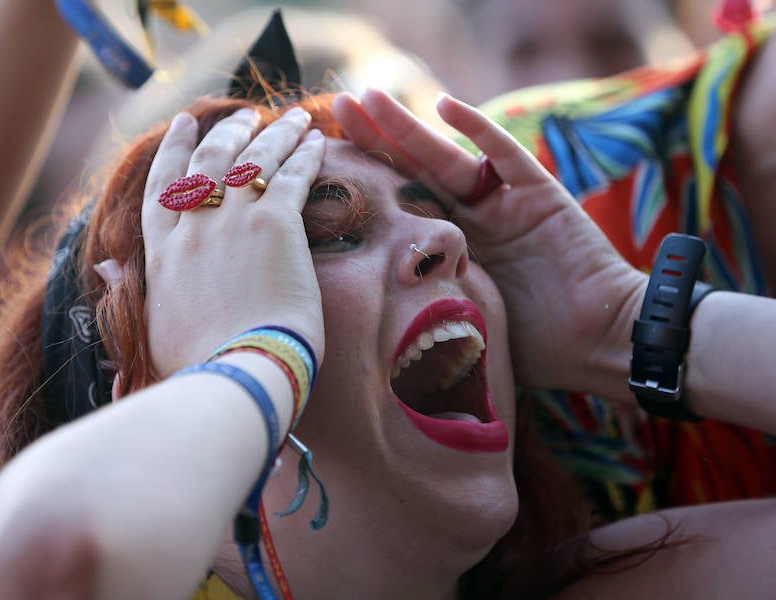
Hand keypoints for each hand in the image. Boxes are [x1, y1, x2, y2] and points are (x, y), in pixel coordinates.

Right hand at [142, 107, 325, 377]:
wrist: (232, 377)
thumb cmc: (194, 368)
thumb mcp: (148, 329)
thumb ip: (131, 292)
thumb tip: (104, 269)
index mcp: (161, 252)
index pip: (164, 184)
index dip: (175, 149)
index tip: (185, 123)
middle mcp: (193, 227)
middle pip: (211, 161)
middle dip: (230, 131)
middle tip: (247, 115)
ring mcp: (234, 221)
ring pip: (255, 159)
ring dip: (277, 133)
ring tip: (294, 117)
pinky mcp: (276, 226)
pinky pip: (293, 175)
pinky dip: (306, 155)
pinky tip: (317, 142)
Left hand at [333, 89, 646, 394]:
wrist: (601, 344)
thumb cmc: (537, 349)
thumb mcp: (462, 328)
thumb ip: (423, 317)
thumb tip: (362, 337)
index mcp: (449, 251)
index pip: (397, 208)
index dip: (363, 183)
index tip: (321, 165)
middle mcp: (471, 220)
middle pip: (412, 172)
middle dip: (374, 140)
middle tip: (334, 107)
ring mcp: (502, 203)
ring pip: (446, 156)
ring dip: (407, 126)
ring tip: (368, 97)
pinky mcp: (539, 193)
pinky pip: (505, 155)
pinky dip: (478, 128)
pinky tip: (445, 103)